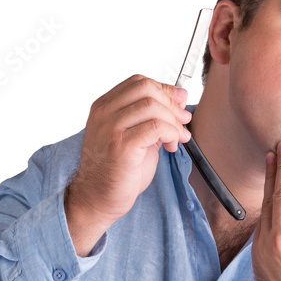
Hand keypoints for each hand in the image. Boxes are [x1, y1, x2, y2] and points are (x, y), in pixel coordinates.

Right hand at [64, 74, 191, 253]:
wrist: (98, 198)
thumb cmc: (117, 169)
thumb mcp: (136, 134)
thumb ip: (154, 115)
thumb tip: (180, 95)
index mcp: (105, 107)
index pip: (139, 82)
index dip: (165, 89)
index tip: (180, 103)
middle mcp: (104, 113)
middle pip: (147, 89)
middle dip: (172, 104)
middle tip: (183, 121)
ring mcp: (110, 128)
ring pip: (152, 106)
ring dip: (174, 122)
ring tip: (178, 138)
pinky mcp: (121, 145)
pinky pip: (155, 127)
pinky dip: (171, 133)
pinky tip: (171, 146)